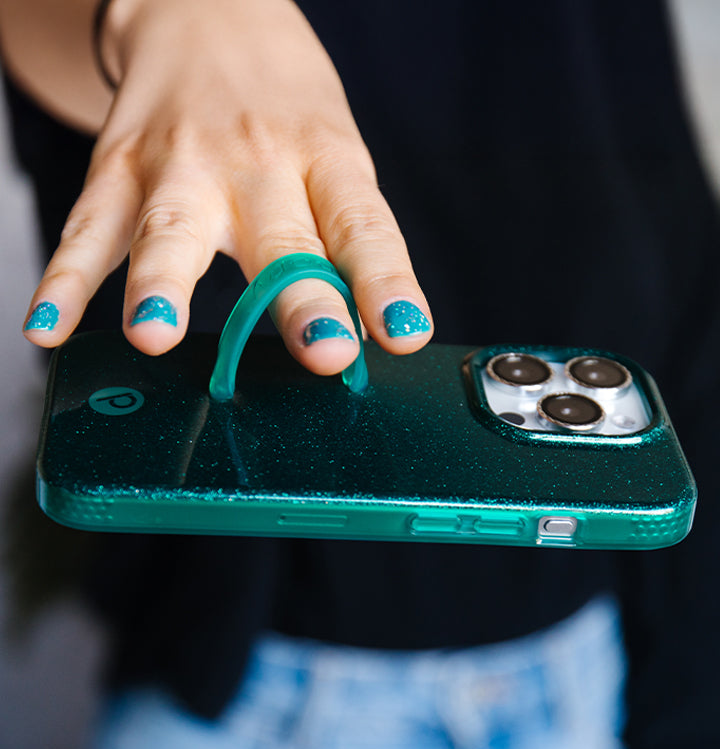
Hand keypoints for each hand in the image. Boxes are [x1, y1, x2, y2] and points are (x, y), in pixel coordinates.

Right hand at [21, 0, 432, 370]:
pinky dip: (63, 282)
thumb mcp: (334, 157)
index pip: (362, 225)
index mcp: (324, 159)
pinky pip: (86, 232)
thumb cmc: (286, 105)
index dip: (385, 280)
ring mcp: (180, 164)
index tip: (403, 332)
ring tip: (155, 333)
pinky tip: (47, 327)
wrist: (207, 10)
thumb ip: (342, 243)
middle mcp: (255, 161)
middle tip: (324, 350)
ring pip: (170, 228)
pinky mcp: (118, 169)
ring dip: (162, 284)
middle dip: (298, 298)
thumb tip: (369, 336)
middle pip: (281, 237)